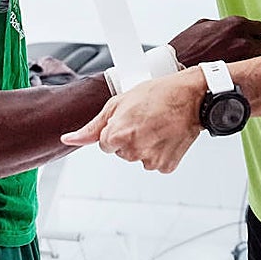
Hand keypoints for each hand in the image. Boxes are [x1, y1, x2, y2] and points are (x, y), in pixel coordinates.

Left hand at [61, 69, 203, 172]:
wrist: (191, 97)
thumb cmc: (157, 94)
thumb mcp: (118, 103)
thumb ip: (91, 128)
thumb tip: (69, 139)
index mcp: (117, 135)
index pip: (105, 144)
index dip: (116, 130)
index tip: (130, 119)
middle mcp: (133, 151)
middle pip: (120, 152)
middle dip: (129, 138)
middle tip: (145, 120)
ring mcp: (150, 160)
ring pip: (137, 158)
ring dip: (144, 146)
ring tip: (157, 126)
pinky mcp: (166, 166)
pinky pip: (155, 164)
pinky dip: (160, 152)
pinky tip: (165, 136)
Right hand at [169, 15, 260, 65]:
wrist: (175, 66)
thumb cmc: (185, 47)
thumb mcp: (203, 25)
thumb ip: (222, 26)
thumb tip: (231, 29)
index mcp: (235, 25)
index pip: (260, 28)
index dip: (254, 35)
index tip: (249, 39)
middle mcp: (242, 40)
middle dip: (255, 49)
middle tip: (243, 53)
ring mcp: (242, 59)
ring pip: (260, 61)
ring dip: (251, 61)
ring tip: (237, 64)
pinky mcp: (238, 74)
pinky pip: (249, 73)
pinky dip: (244, 73)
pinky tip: (233, 73)